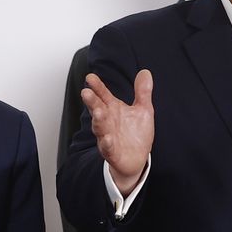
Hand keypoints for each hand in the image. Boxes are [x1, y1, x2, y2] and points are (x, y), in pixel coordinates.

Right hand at [81, 70, 153, 194]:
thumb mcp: (143, 110)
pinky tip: (107, 138)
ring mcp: (107, 136)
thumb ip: (142, 92)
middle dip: (92, 101)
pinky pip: (108, 147)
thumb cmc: (136, 134)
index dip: (97, 86)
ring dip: (98, 120)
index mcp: (113, 109)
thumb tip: (145, 72)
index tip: (90, 77)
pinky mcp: (112, 152)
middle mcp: (107, 121)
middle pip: (98, 109)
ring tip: (98, 112)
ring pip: (100, 128)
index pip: (103, 95)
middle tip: (86, 92)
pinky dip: (107, 143)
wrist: (136, 159)